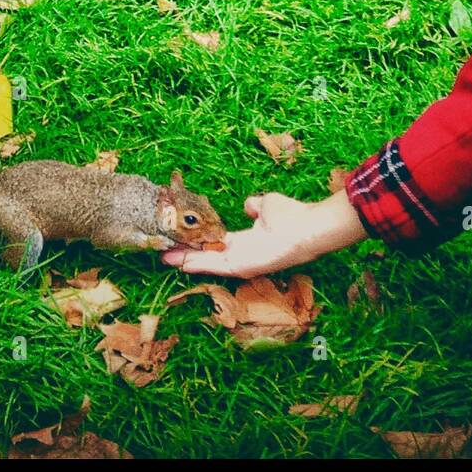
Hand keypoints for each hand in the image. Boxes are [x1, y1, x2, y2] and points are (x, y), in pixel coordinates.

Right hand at [161, 190, 365, 278]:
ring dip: (186, 259)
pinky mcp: (242, 267)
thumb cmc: (292, 215)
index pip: (218, 243)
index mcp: (247, 240)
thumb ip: (254, 206)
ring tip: (164, 256)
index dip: (200, 240)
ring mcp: (241, 262)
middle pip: (208, 255)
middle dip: (186, 253)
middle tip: (164, 251)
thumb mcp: (266, 204)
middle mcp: (242, 254)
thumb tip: (248, 204)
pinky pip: (215, 266)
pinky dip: (197, 263)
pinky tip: (179, 261)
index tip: (182, 236)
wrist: (307, 227)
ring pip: (207, 262)